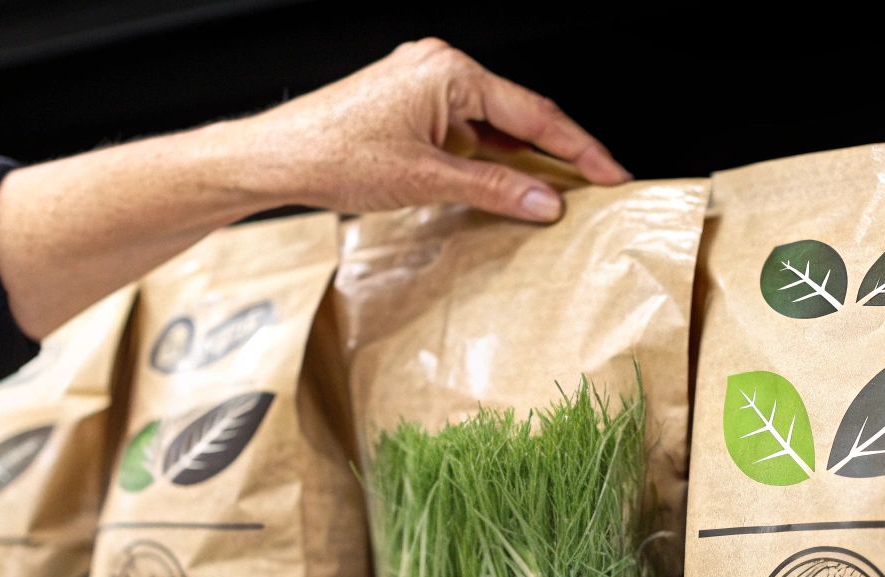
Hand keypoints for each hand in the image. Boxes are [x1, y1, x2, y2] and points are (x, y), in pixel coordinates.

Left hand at [214, 38, 630, 221]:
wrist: (274, 159)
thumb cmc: (333, 155)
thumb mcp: (427, 180)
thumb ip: (494, 189)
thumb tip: (545, 200)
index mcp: (450, 71)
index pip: (534, 113)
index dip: (578, 149)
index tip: (610, 175)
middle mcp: (438, 68)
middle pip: (517, 114)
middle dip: (555, 154)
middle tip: (593, 187)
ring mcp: (421, 85)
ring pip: (490, 125)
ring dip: (517, 160)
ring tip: (551, 194)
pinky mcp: (406, 105)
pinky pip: (463, 130)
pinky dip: (485, 159)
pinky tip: (500, 186)